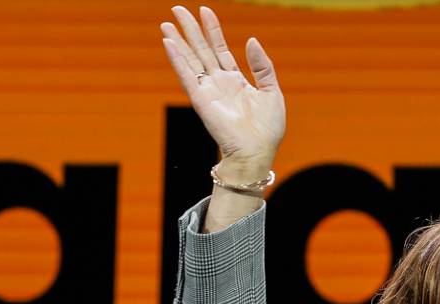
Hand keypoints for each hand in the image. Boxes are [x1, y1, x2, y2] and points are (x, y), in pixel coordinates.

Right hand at [160, 5, 285, 169]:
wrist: (257, 153)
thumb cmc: (267, 130)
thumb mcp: (272, 91)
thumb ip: (262, 66)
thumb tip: (251, 40)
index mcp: (235, 81)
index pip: (220, 49)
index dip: (213, 30)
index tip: (205, 10)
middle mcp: (219, 84)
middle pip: (201, 50)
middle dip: (190, 29)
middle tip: (178, 9)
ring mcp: (208, 91)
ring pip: (190, 60)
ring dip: (178, 41)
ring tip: (167, 23)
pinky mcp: (201, 101)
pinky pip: (187, 76)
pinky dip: (177, 60)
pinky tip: (169, 44)